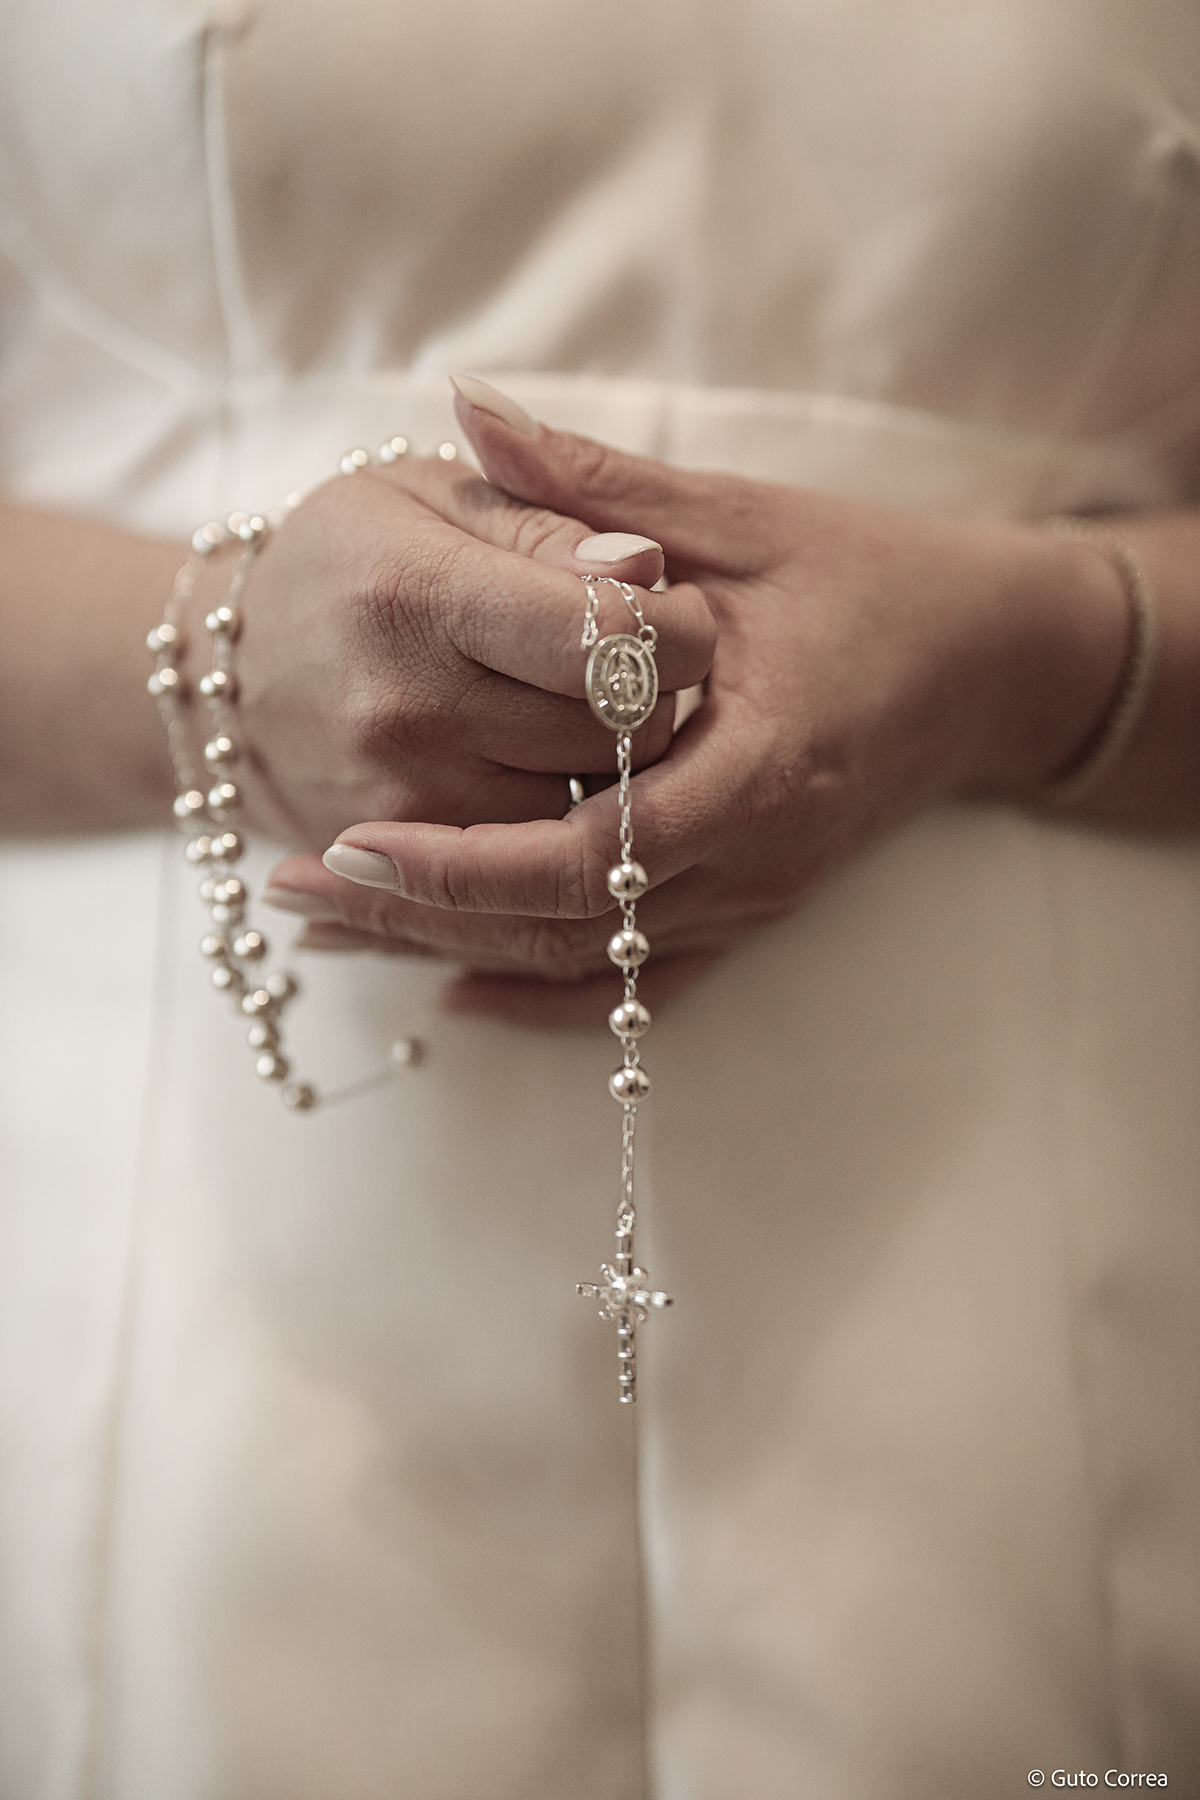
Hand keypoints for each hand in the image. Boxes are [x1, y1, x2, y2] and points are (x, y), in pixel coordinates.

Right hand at [190, 450, 714, 848]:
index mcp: (416, 592)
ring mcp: (406, 802)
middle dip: (657, 695)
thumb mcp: (430, 496)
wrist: (223, 677)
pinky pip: (546, 862)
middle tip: (627, 661)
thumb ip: (545, 516)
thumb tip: (644, 565)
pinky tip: (545, 766)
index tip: (670, 609)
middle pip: (620, 731)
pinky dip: (571, 819)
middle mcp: (407, 711)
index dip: (674, 624)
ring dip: (619, 766)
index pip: (607, 635)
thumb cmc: (346, 562)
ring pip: (599, 809)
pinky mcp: (408, 867)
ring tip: (578, 710)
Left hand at [265, 379, 1129, 1021]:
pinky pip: (632, 982)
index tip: (356, 843)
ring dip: (456, 946)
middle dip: (423, 915)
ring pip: (584, 964)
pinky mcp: (750, 911)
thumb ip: (600, 490)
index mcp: (759, 766)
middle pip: (565, 928)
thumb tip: (467, 409)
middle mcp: (754, 859)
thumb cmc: (875, 582)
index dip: (466, 861)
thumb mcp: (743, 522)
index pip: (588, 854)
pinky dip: (540, 989)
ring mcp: (752, 899)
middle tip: (297, 889)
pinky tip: (452, 982)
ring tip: (334, 928)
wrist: (992, 667)